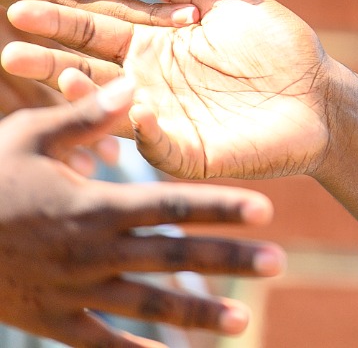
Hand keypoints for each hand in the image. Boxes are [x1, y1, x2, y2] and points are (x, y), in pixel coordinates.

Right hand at [0, 77, 284, 347]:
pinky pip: (100, 343)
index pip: (170, 205)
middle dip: (228, 259)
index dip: (218, 206)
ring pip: (146, 304)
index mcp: (93, 205)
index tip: (265, 208)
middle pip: (172, 256)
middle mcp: (92, 251)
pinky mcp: (53, 320)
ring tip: (242, 320)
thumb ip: (86, 116)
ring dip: (196, 312)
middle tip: (279, 262)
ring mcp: (74, 290)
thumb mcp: (29, 137)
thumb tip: (136, 84)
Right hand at [3, 0, 335, 180]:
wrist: (317, 96)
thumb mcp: (226, 4)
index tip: (19, 8)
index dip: (61, 23)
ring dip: (84, 98)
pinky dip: (146, 126)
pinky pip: (159, 141)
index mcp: (150, 46)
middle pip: (87, 73)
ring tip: (58, 78)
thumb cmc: (274, 46)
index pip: (95, 32)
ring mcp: (161, 120)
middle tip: (6, 50)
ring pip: (111, 111)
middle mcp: (144, 84)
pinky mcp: (187, 152)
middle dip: (46, 63)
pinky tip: (137, 106)